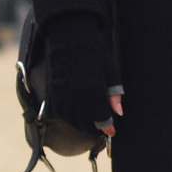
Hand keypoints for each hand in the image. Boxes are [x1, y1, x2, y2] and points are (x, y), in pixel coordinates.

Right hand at [41, 12, 118, 135]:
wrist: (69, 39)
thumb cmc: (94, 53)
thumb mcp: (110, 72)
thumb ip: (114, 94)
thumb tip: (118, 113)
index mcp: (93, 90)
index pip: (101, 118)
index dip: (107, 127)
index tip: (112, 132)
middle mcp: (75, 96)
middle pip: (85, 123)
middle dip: (95, 127)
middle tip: (102, 126)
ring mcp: (62, 95)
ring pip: (72, 120)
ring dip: (82, 124)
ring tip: (91, 122)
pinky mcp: (52, 93)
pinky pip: (61, 113)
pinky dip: (69, 117)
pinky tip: (77, 114)